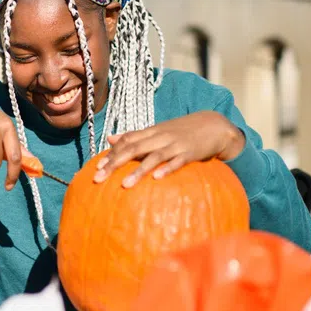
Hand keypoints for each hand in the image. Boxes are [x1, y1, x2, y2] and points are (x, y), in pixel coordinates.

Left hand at [94, 111, 244, 187]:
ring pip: (153, 157)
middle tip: (99, 178)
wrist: (213, 125)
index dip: (111, 153)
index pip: (126, 141)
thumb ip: (134, 136)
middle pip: (133, 149)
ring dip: (138, 171)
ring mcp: (175, 145)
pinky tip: (157, 178)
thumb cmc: (181, 132)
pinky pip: (177, 162)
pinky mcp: (190, 153)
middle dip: (115, 163)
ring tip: (124, 185)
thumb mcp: (157, 131)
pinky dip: (167, 169)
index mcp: (151, 132)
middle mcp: (160, 137)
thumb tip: (110, 138)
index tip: (97, 168)